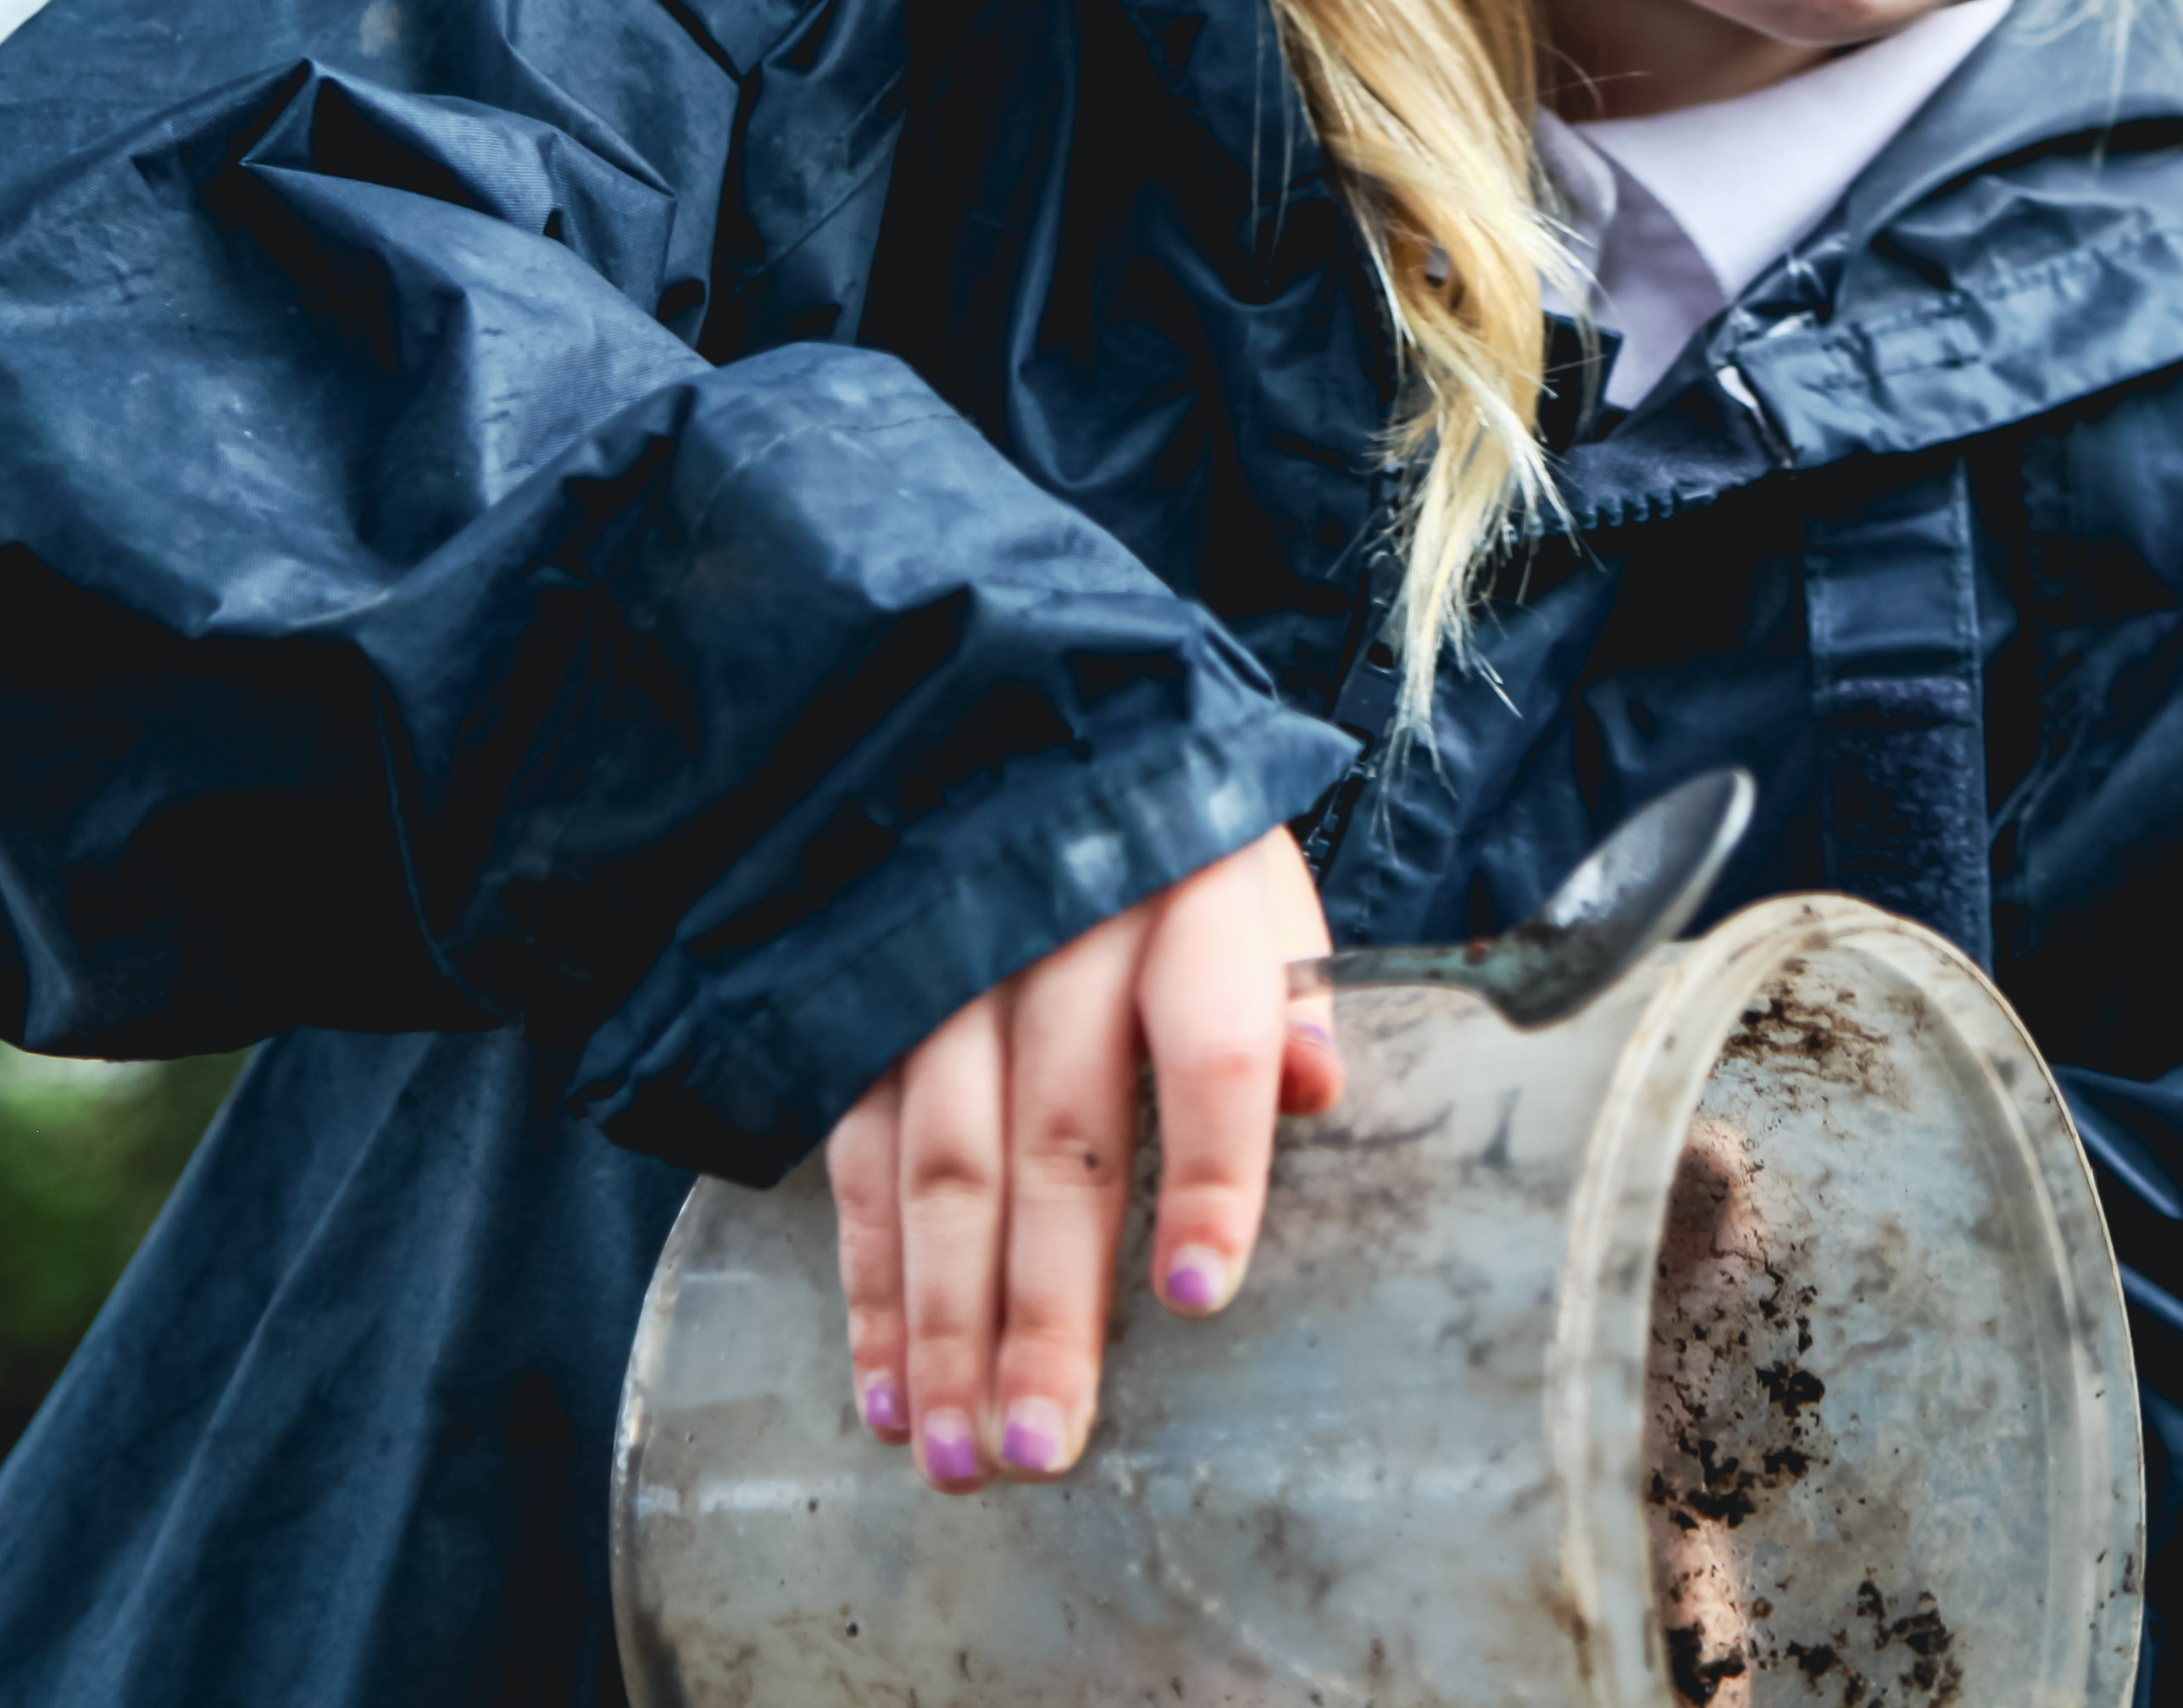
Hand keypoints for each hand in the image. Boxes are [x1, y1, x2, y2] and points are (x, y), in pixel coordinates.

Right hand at [827, 824, 1345, 1490]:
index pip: (1212, 1044)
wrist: (1026, 728)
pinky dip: (869, 1283)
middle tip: (1048, 1446)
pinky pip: (860, 1160)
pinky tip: (885, 1387)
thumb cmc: (1172, 845)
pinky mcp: (866, 1009)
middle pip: (1059, 1138)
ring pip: (941, 1166)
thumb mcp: (1258, 879)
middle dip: (1047, 1307)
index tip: (1200, 1294)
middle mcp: (1060, 936)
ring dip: (942, 1324)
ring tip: (962, 1454)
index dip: (1210, 1171)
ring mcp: (947, 972)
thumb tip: (1322, 1083)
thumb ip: (1295, 985)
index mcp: (1190, 898)